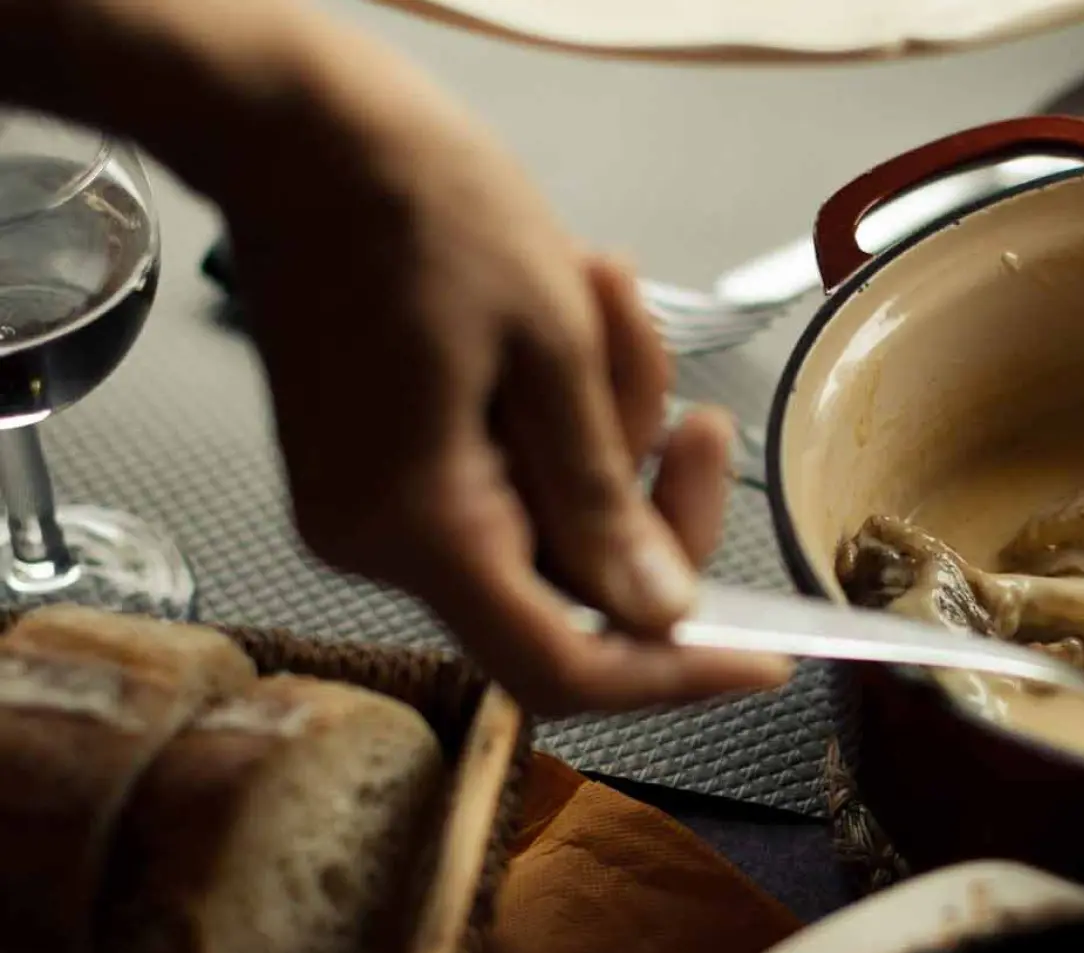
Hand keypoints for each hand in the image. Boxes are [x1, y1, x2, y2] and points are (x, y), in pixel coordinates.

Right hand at [229, 77, 790, 714]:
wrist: (304, 131)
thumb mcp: (554, 347)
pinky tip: (571, 308)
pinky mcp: (376, 468)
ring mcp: (369, 507)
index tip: (767, 659)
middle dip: (651, 495)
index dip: (674, 677)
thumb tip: (659, 617)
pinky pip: (504, 478)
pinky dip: (557, 412)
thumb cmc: (429, 211)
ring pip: (547, 520)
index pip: (561, 668)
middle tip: (701, 416)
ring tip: (605, 297)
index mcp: (422, 526)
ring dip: (608, 423)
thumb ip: (606, 499)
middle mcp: (377, 543)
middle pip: (568, 583)